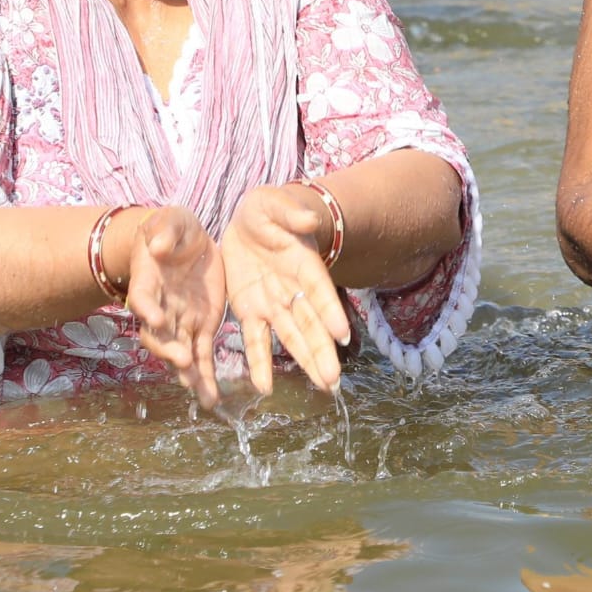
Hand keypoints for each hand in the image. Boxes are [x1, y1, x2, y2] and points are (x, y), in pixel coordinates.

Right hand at [124, 207, 226, 409]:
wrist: (185, 240)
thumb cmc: (172, 228)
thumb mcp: (170, 221)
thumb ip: (165, 231)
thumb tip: (158, 245)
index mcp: (149, 281)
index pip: (142, 297)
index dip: (146, 308)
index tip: (155, 318)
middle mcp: (161, 308)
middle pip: (158, 335)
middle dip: (168, 349)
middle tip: (183, 360)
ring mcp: (180, 320)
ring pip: (180, 352)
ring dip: (188, 373)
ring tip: (200, 393)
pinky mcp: (202, 325)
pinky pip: (203, 354)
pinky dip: (205, 376)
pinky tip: (210, 398)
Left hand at [220, 185, 350, 396]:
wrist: (248, 222)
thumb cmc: (267, 210)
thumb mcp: (273, 203)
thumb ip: (289, 213)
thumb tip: (308, 220)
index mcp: (302, 263)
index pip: (319, 290)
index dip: (330, 311)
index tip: (342, 334)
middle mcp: (293, 289)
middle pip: (311, 323)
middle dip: (321, 350)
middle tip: (333, 381)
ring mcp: (273, 304)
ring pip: (292, 337)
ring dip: (305, 361)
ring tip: (322, 386)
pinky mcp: (250, 312)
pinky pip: (255, 341)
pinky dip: (259, 363)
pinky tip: (264, 387)